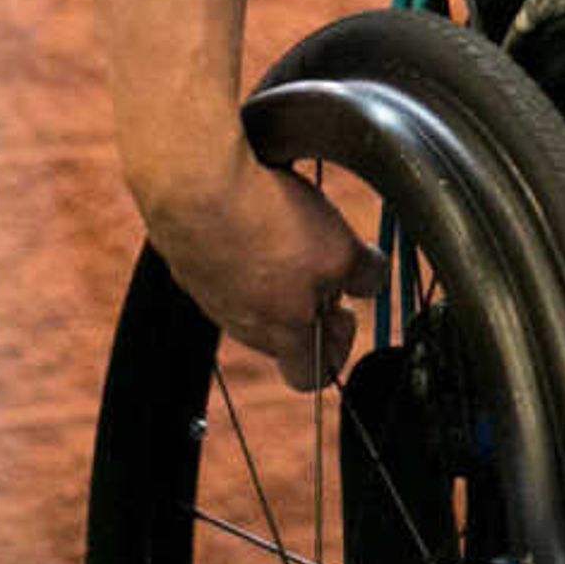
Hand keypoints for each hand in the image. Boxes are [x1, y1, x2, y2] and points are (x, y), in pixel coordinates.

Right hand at [151, 155, 387, 391]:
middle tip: (324, 260)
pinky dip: (250, 244)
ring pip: (257, 296)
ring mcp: (211, 294)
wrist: (196, 185)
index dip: (336, 348)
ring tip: (293, 226)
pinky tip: (261, 210)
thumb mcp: (341, 251)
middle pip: (285, 331)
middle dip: (312, 299)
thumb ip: (366, 276)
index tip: (344, 311)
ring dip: (281, 269)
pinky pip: (230, 264)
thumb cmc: (265, 225)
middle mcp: (241, 324)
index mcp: (281, 334)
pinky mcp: (193, 261)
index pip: (310, 378)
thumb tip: (371, 281)